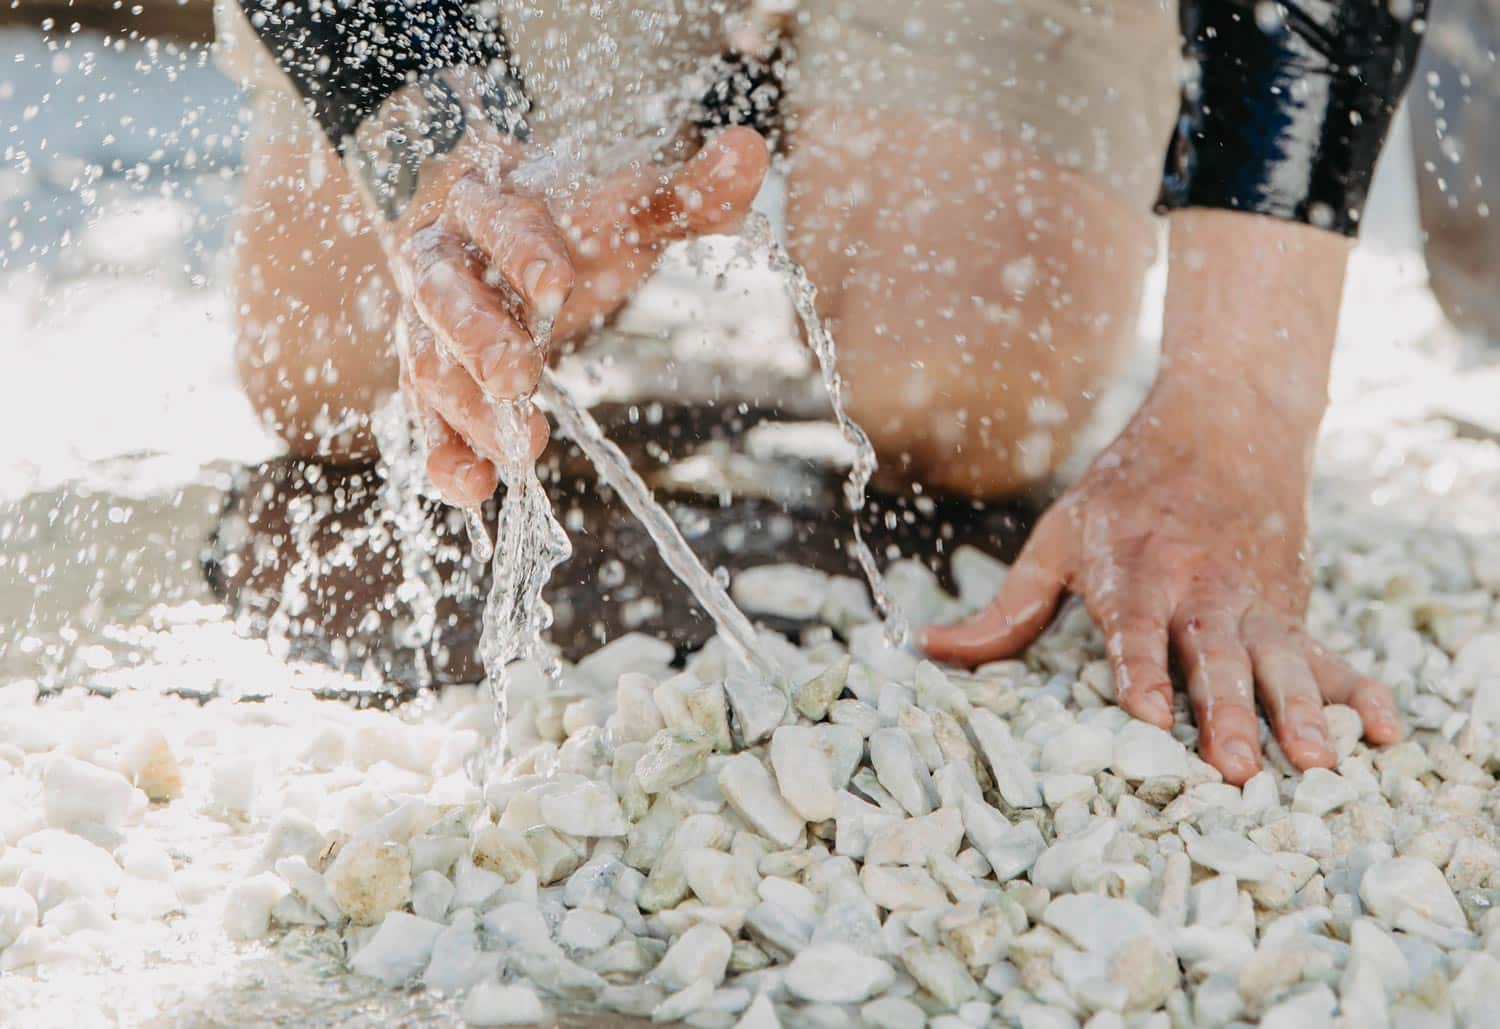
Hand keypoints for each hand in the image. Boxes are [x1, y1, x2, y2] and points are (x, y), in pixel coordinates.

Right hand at [389, 127, 769, 506]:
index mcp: (487, 206)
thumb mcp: (621, 207)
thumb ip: (682, 192)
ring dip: (468, 410)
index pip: (497, 223)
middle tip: (519, 377)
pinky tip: (477, 490)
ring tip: (519, 450)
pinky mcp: (428, 382)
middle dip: (478, 337)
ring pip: (427, 363)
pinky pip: (424, 421)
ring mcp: (425, 326)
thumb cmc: (562, 224)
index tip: (556, 284)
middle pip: (444, 296)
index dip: (522, 251)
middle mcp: (441, 263)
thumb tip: (750, 150)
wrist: (478, 233)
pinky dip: (446, 456)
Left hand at [924, 209, 1402, 784]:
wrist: (1221, 424)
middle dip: (1225, 715)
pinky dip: (1362, 693)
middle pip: (1213, 660)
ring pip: (1280, 664)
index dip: (1139, 674)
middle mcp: (1199, 593)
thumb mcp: (1059, 537)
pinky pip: (1331, 656)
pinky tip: (1386, 731)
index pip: (1136, 633)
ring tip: (1316, 765)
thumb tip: (928, 652)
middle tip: (1235, 770)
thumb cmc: (1124, 492)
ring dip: (1298, 715)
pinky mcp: (1291, 609)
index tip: (1145, 717)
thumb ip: (1006, 606)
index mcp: (1136, 575)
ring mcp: (1253, 603)